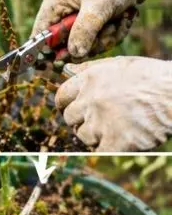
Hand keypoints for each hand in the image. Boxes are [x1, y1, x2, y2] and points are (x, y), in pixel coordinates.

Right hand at [32, 0, 167, 59]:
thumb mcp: (99, 5)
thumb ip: (84, 31)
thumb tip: (74, 55)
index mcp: (55, 0)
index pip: (41, 32)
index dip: (49, 49)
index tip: (65, 59)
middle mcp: (63, 8)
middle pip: (65, 42)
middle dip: (90, 41)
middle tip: (108, 33)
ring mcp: (77, 15)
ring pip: (84, 43)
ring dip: (105, 37)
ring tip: (121, 21)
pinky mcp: (91, 20)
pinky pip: (96, 38)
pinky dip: (112, 33)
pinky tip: (123, 19)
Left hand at [56, 56, 171, 150]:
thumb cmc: (152, 77)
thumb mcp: (120, 64)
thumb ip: (90, 68)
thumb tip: (66, 70)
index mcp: (90, 80)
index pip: (61, 97)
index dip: (67, 104)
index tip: (76, 109)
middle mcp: (91, 100)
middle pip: (70, 118)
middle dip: (82, 119)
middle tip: (101, 119)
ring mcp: (102, 122)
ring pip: (83, 136)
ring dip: (96, 134)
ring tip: (117, 126)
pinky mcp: (116, 141)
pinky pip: (99, 151)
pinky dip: (107, 148)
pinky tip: (120, 140)